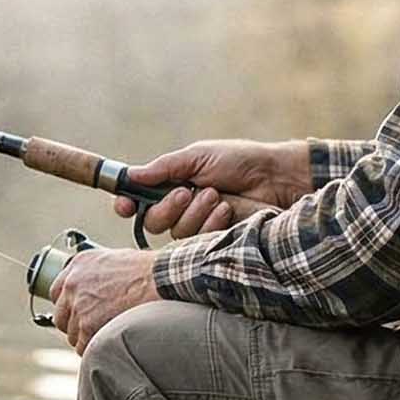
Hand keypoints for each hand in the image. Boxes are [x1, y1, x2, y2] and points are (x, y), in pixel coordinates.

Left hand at [49, 245, 158, 353]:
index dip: (68, 306)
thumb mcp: (117, 260)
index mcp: (78, 264)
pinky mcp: (86, 325)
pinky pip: (82, 347)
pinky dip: (95, 348)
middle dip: (76, 325)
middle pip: (61, 316)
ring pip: (72, 334)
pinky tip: (110, 342)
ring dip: (87, 338)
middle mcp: (73, 284)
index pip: (57, 291)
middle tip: (94, 328)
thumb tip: (98, 289)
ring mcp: (78, 305)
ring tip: (109, 334)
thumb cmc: (149, 271)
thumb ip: (98, 274)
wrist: (160, 282)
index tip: (77, 312)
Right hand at [115, 138, 313, 240]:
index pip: (139, 200)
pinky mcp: (215, 241)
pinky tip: (227, 211)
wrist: (275, 179)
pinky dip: (210, 224)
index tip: (125, 205)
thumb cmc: (239, 162)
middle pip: (152, 222)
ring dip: (194, 213)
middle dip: (166, 207)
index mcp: (172, 184)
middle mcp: (181, 207)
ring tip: (216, 196)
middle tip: (187, 192)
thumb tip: (131, 175)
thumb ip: (165, 168)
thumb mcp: (198, 156)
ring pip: (175, 233)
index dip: (127, 204)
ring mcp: (198, 226)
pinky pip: (198, 242)